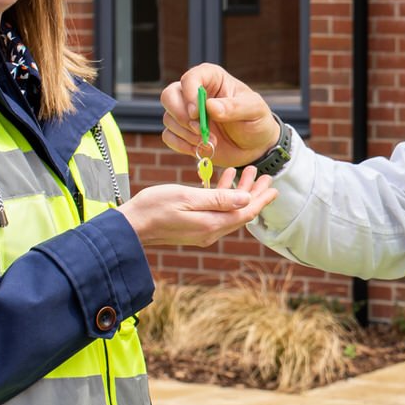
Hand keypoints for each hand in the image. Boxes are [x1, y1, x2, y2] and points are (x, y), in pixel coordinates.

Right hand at [118, 166, 277, 248]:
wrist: (130, 226)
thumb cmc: (155, 207)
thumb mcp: (188, 197)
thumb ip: (218, 199)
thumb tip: (246, 199)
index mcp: (212, 224)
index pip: (245, 212)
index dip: (261, 199)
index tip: (274, 187)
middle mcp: (210, 231)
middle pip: (240, 212)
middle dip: (254, 193)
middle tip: (265, 175)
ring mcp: (201, 231)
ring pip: (228, 210)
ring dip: (239, 192)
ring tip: (248, 173)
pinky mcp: (192, 227)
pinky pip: (215, 211)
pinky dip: (223, 196)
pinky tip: (224, 180)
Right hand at [159, 64, 278, 167]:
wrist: (256, 147)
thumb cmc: (257, 121)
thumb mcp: (254, 110)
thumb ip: (234, 107)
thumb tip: (210, 106)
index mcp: (211, 79)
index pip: (190, 78)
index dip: (189, 94)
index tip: (197, 113)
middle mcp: (194, 93)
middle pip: (169, 96)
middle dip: (181, 116)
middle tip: (199, 130)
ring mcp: (187, 113)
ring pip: (169, 118)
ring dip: (187, 134)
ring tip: (210, 141)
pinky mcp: (184, 133)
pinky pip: (168, 136)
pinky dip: (181, 145)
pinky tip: (199, 148)